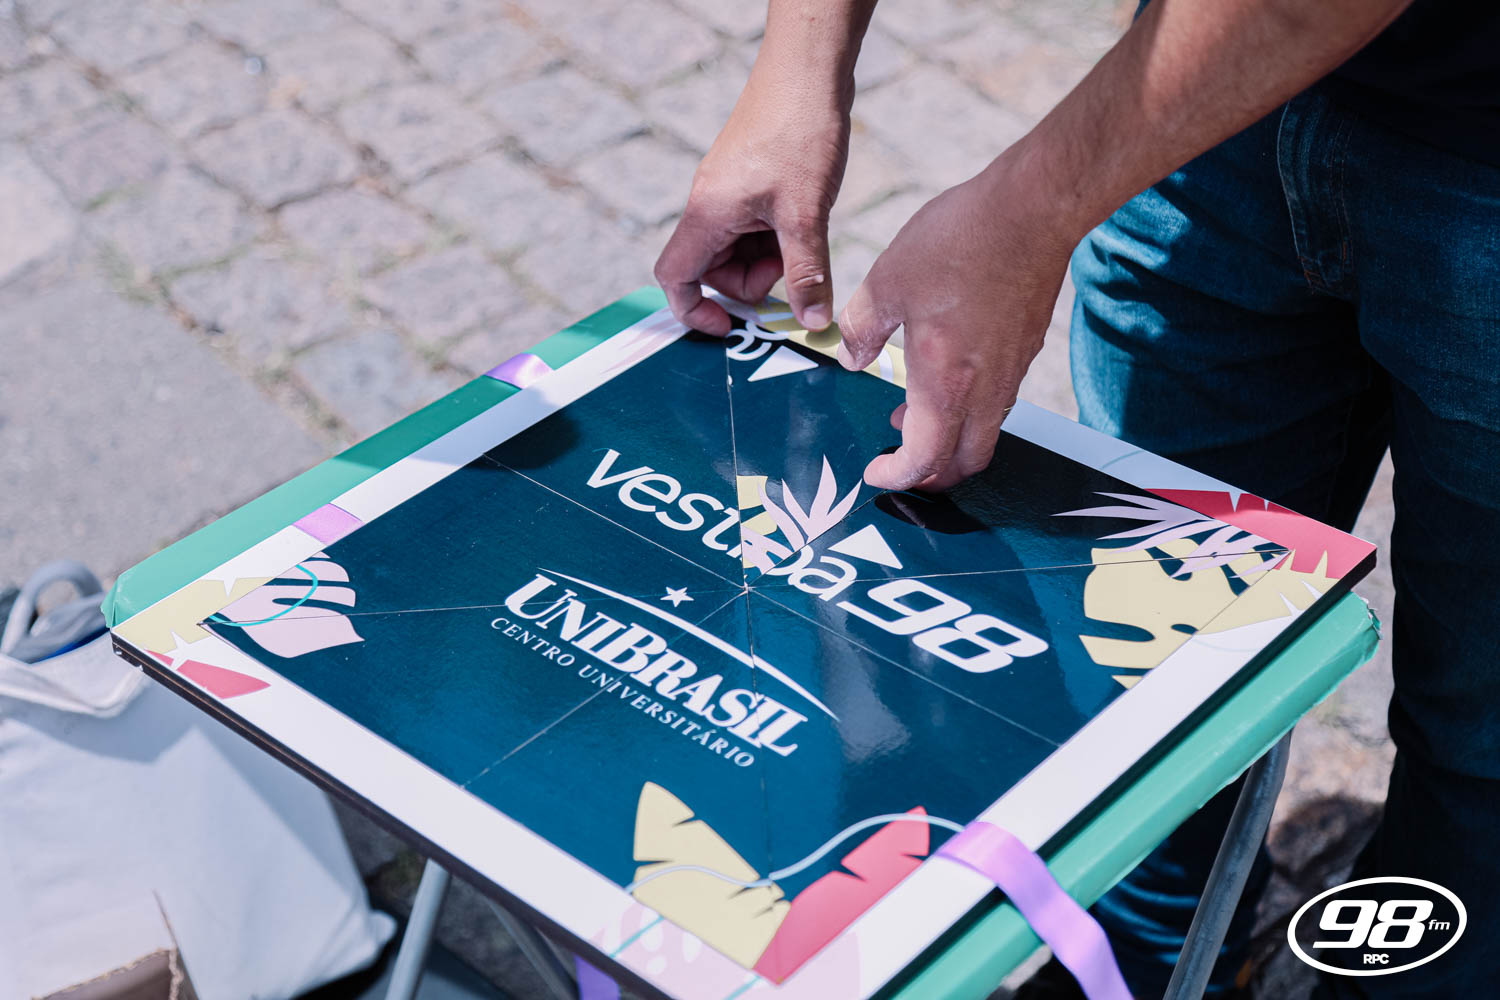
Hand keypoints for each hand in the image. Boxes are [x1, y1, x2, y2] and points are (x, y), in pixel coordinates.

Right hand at [655, 64, 851, 334]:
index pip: (675, 278)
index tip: (731, 327)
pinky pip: (754, 228)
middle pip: (714, 271)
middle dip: (753, 282)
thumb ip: (807, 273)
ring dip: (770, 259)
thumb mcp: (806, 214)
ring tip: (803, 233)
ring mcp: (728, 194)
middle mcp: (709, 206)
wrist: (808, 71)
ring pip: (738, 251)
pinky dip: (777, 236)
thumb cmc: (798, 132)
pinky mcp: (748, 183)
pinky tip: (804, 217)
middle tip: (793, 266)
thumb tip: (812, 322)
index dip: (694, 311)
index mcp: (707, 215)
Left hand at [837, 157, 1078, 490]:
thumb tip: (851, 358)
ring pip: (984, 435)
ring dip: (949, 441)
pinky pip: (997, 404)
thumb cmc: (962, 240)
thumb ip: (862, 328)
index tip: (875, 472)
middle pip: (964, 463)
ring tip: (912, 417)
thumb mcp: (887, 281)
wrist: (1034, 209)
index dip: (897, 477)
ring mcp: (1012, 372)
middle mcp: (985, 389)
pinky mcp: (1025, 351)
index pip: (925, 459)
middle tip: (897, 459)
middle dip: (929, 475)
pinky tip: (944, 378)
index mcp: (946, 381)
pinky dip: (969, 412)